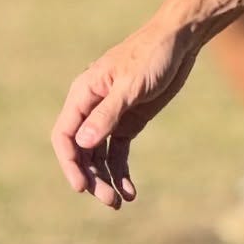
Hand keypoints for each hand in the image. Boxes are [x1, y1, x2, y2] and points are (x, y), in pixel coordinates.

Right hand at [50, 19, 199, 209]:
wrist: (178, 41)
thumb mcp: (131, 86)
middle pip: (81, 150)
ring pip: (98, 155)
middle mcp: (92, 106)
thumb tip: (82, 143)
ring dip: (104, 179)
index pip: (65, 134)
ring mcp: (110, 115)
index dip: (69, 162)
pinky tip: (130, 191)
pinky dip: (120, 171)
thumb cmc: (151, 55)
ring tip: (119, 202)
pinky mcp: (128, 121)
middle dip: (91, 176)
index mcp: (84, 92)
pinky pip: (117, 152)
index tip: (81, 187)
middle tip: (108, 200)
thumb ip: (107, 114)